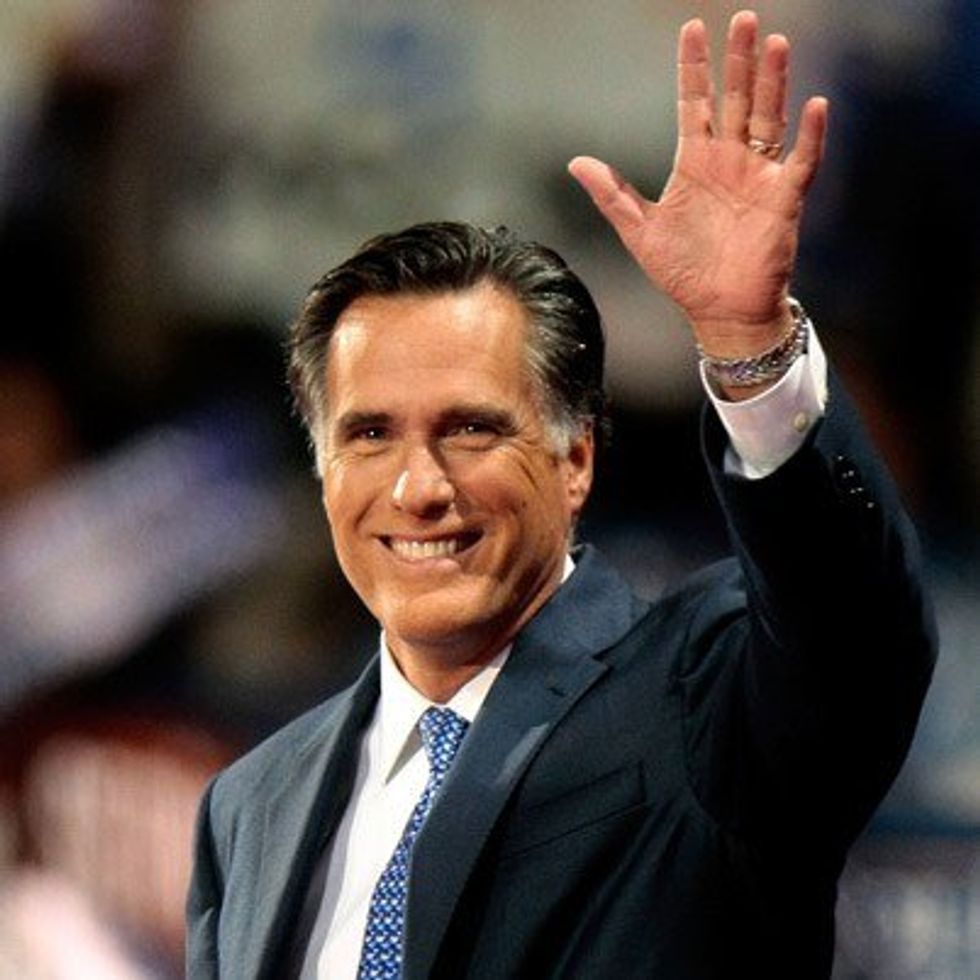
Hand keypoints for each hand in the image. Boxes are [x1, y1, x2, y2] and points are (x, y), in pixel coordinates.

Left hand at [569, 10, 827, 360]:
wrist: (718, 312)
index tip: (693, 28)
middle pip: (736, 99)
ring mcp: (759, 177)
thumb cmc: (683, 273)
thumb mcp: (640, 232)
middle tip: (745, 18)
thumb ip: (613, 195)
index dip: (694, 68)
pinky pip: (802, 162)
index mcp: (695, 163)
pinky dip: (810, 135)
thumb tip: (577, 162)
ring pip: (768, 119)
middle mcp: (729, 162)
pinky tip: (814, 104)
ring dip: (773, 83)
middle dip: (739, 60)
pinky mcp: (783, 200)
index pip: (695, 103)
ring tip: (776, 43)